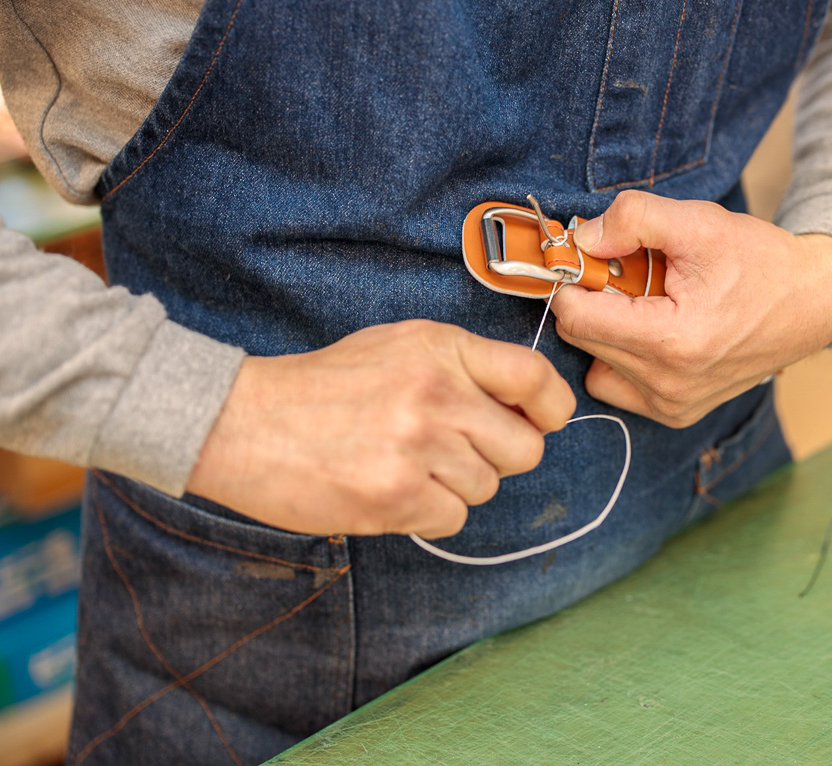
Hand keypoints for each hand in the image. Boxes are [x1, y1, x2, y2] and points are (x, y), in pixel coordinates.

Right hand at [187, 320, 574, 537]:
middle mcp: (437, 392)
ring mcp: (418, 446)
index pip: (533, 376)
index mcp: (441, 348)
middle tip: (453, 451)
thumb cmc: (326, 386)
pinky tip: (389, 489)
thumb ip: (464, 367)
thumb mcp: (399, 346)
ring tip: (403, 463)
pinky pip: (452, 519)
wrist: (243, 421)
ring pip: (486, 487)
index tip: (546, 419)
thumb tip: (529, 408)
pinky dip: (427, 512)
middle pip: (524, 448)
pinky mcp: (396, 495)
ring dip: (454, 486)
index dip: (552, 406)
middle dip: (498, 457)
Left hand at [550, 191, 831, 426]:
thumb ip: (634, 219)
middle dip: (594, 300)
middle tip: (632, 274)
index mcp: (672, 341)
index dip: (574, 280)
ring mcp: (672, 405)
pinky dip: (623, 357)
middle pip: (581, 340)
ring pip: (595, 363)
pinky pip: (617, 385)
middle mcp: (668, 385)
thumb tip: (582, 239)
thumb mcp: (700, 222)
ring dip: (608, 330)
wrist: (812, 303)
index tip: (595, 257)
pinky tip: (656, 330)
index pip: (575, 318)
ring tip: (650, 303)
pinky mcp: (676, 414)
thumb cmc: (760, 261)